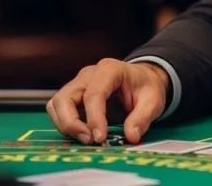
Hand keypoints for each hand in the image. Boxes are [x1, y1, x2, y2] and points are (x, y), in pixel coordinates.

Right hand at [46, 59, 169, 144]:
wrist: (143, 80)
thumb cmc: (146, 86)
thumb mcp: (154, 100)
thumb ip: (143, 117)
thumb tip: (131, 136)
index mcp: (110, 70)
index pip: (94, 93)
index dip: (94, 118)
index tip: (100, 138)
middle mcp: (89, 74)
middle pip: (65, 97)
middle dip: (71, 123)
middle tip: (90, 141)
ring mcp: (78, 84)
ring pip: (57, 104)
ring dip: (66, 125)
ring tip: (87, 139)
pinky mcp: (74, 96)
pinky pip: (59, 111)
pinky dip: (66, 125)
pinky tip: (83, 134)